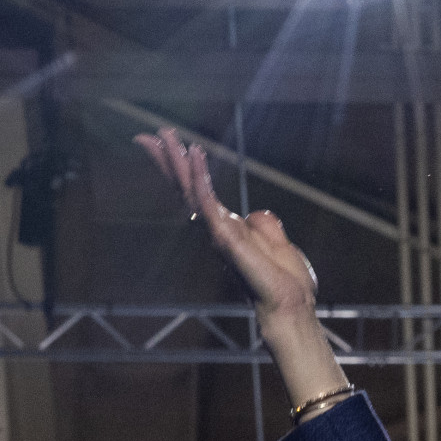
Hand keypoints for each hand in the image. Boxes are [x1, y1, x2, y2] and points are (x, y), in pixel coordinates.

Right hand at [134, 127, 348, 415]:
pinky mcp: (225, 236)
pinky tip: (194, 154)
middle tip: (150, 134)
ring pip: (191, 190)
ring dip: (177, 161)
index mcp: (228, 229)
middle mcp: (217, 229)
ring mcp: (218, 233)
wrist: (290, 307)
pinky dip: (200, 177)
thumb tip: (256, 213)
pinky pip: (208, 201)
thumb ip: (265, 226)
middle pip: (185, 188)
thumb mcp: (280, 244)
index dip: (183, 170)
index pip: (199, 194)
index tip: (167, 145)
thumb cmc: (286, 284)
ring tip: (165, 135)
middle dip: (168, 160)